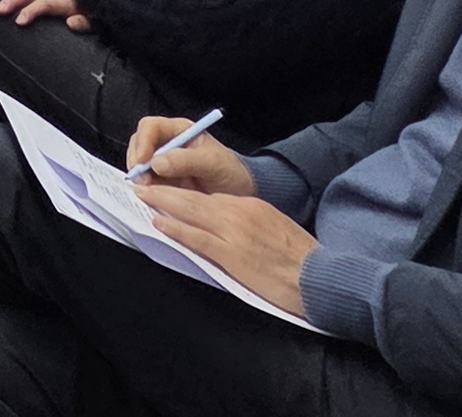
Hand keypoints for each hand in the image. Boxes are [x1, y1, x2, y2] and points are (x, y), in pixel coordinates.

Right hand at [125, 115, 254, 194]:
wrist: (240, 193)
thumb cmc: (230, 171)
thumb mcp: (213, 163)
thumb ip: (187, 160)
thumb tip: (157, 163)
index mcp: (179, 131)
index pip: (150, 127)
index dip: (143, 141)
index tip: (143, 161)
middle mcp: (167, 144)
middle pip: (139, 145)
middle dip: (137, 162)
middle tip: (142, 181)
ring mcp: (163, 163)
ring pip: (139, 165)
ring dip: (139, 177)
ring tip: (147, 190)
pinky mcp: (162, 181)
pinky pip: (146, 182)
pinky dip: (145, 189)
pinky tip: (151, 197)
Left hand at [142, 184, 314, 318]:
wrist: (318, 277)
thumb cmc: (300, 257)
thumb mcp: (274, 226)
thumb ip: (248, 220)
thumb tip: (222, 222)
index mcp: (251, 205)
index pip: (210, 195)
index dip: (185, 192)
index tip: (167, 189)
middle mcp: (240, 212)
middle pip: (194, 197)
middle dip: (166, 190)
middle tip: (143, 184)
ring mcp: (234, 233)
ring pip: (190, 211)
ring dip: (163, 203)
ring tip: (143, 197)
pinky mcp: (231, 254)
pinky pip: (196, 238)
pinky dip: (175, 229)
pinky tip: (159, 223)